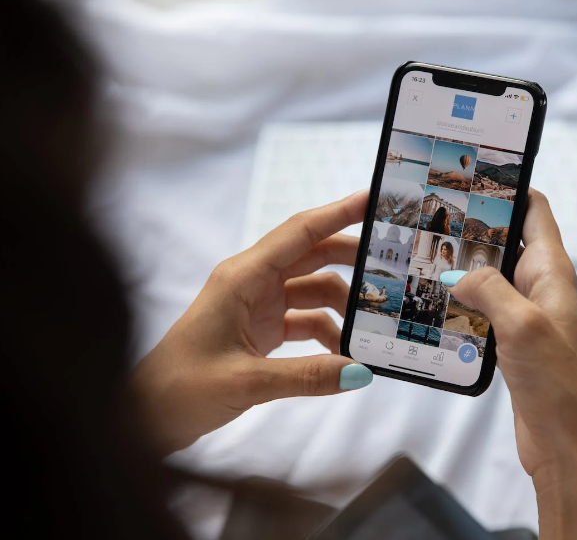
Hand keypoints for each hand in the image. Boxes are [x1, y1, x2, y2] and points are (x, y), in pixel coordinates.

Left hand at [131, 191, 372, 454]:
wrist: (145, 417)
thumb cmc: (180, 388)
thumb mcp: (247, 382)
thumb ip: (308, 376)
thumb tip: (361, 372)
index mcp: (242, 277)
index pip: (299, 233)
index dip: (338, 213)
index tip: (374, 198)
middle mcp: (251, 283)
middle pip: (313, 256)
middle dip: (352, 259)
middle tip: (392, 264)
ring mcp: (257, 306)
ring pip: (313, 290)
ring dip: (342, 307)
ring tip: (372, 328)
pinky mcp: (260, 331)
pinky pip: (306, 320)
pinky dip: (328, 334)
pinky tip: (343, 357)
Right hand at [441, 190, 576, 539]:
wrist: (572, 445)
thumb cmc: (562, 384)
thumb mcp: (524, 325)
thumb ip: (490, 289)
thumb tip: (458, 274)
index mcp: (553, 272)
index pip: (534, 210)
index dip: (508, 186)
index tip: (470, 174)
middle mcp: (541, 288)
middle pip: (505, 241)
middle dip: (471, 230)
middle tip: (428, 218)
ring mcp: (526, 317)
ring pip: (490, 278)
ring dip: (462, 270)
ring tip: (421, 257)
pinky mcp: (512, 345)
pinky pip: (483, 313)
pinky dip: (460, 305)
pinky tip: (433, 305)